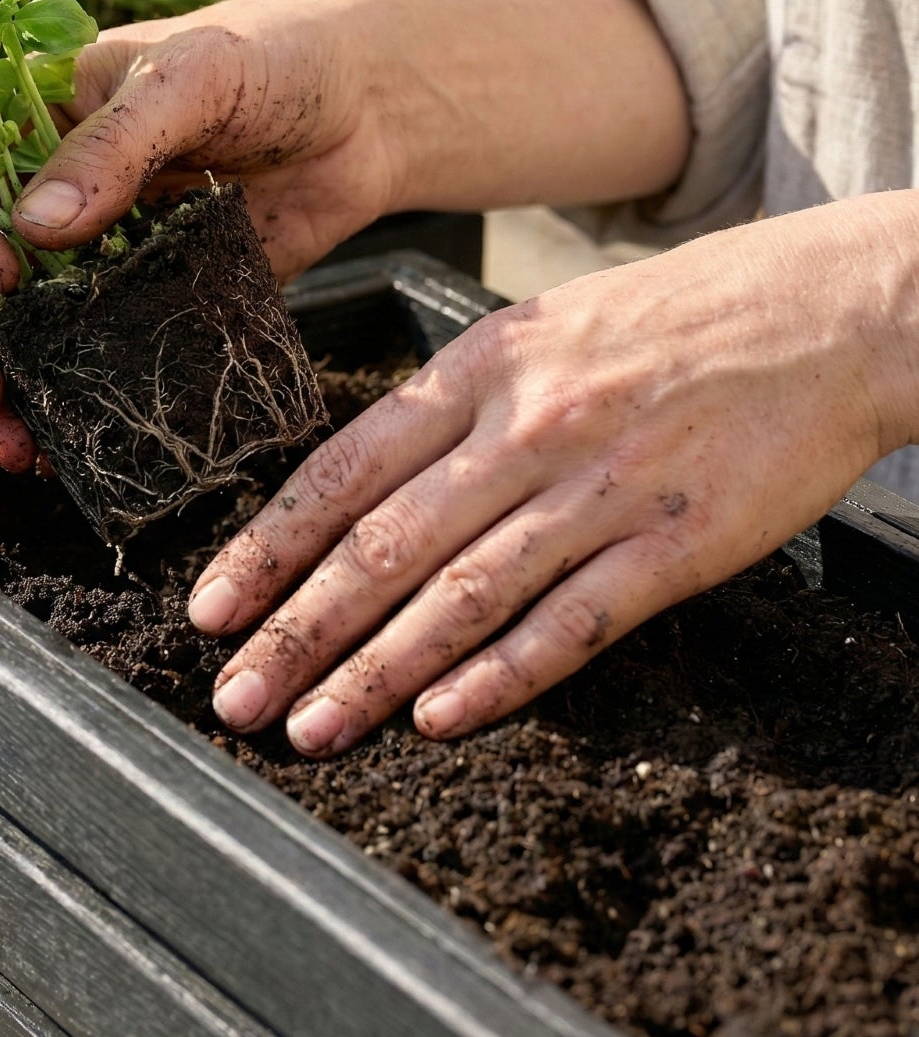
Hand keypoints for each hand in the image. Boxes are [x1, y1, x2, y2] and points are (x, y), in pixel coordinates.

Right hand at [0, 0, 410, 467]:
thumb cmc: (272, 61)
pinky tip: (57, 449)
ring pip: (3, 330)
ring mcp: (86, 261)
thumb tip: (37, 225)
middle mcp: (39, 196)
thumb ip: (116, 143)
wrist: (365, 116)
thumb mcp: (192, 74)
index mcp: (25, 123)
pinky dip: (59, 410)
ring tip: (9, 438)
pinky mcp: (140, 311)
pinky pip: (82, 364)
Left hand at [186, 194, 918, 751]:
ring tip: (310, 727)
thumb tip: (359, 485)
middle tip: (234, 698)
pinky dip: (500, 675)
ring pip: (461, 593)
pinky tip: (439, 718)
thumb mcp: (537, 332)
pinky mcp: (677, 541)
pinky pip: (573, 620)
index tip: (212, 609)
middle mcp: (524, 427)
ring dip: (375, 670)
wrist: (824, 308)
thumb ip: (450, 407)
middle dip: (296, 630)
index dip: (269, 546)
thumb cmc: (668, 322)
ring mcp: (600, 485)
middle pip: (383, 544)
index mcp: (478, 369)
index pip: (343, 470)